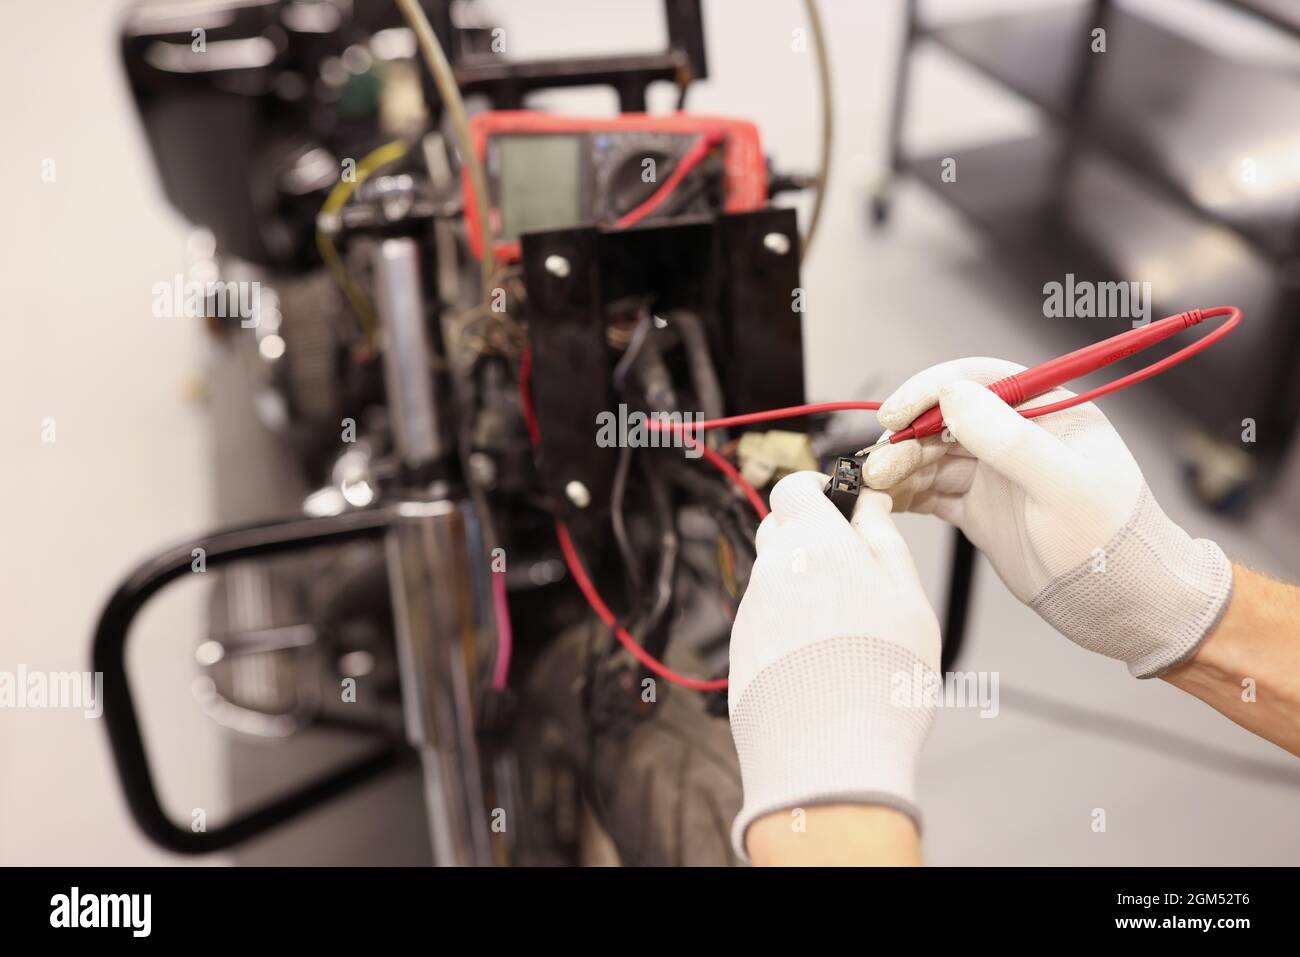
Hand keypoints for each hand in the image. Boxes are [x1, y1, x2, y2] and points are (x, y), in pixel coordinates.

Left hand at [727, 471, 939, 859]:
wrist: (827, 759)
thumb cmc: (879, 678)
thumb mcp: (908, 598)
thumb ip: (883, 541)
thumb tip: (868, 505)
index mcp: (812, 544)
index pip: (793, 487)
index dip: (816, 489)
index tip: (839, 504)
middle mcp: (770, 571)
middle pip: (778, 531)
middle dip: (810, 537)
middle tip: (853, 571)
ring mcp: (749, 613)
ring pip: (773, 579)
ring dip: (801, 586)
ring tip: (845, 631)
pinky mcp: (738, 652)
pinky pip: (763, 621)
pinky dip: (787, 627)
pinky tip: (819, 661)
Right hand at [864, 357, 1232, 677]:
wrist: (1125, 606)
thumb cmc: (1113, 544)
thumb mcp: (1064, 487)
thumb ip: (1009, 439)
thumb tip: (952, 395)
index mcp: (1048, 412)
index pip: (979, 380)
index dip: (930, 390)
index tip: (896, 416)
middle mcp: (1017, 436)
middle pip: (944, 418)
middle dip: (906, 437)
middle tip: (878, 464)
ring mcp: (995, 474)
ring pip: (931, 455)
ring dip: (899, 466)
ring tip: (875, 485)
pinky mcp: (979, 510)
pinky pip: (931, 491)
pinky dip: (904, 494)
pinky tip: (884, 500)